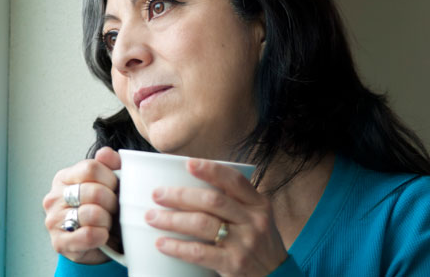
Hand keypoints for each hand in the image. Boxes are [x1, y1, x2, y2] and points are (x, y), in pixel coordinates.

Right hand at [42, 147, 119, 263]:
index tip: (115, 188)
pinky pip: (89, 235)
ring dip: (108, 220)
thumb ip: (110, 164)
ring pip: (93, 214)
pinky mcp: (59, 242)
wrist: (96, 245)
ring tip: (107, 223)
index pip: (91, 168)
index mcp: (64, 178)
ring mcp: (54, 220)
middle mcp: (54, 197)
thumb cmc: (101, 210)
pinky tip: (103, 235)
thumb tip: (105, 153)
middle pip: (94, 191)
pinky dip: (102, 236)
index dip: (110, 179)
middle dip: (112, 202)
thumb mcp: (107, 183)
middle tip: (114, 209)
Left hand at [144, 159, 287, 275]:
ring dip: (172, 219)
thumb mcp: (256, 218)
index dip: (211, 170)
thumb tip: (192, 185)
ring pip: (202, 224)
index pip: (234, 181)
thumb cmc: (259, 243)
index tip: (188, 163)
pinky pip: (199, 252)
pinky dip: (177, 247)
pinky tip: (162, 243)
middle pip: (212, 201)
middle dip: (180, 195)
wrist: (277, 276)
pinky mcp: (233, 264)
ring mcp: (244, 243)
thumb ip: (234, 202)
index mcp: (258, 204)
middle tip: (157, 194)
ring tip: (152, 217)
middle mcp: (253, 220)